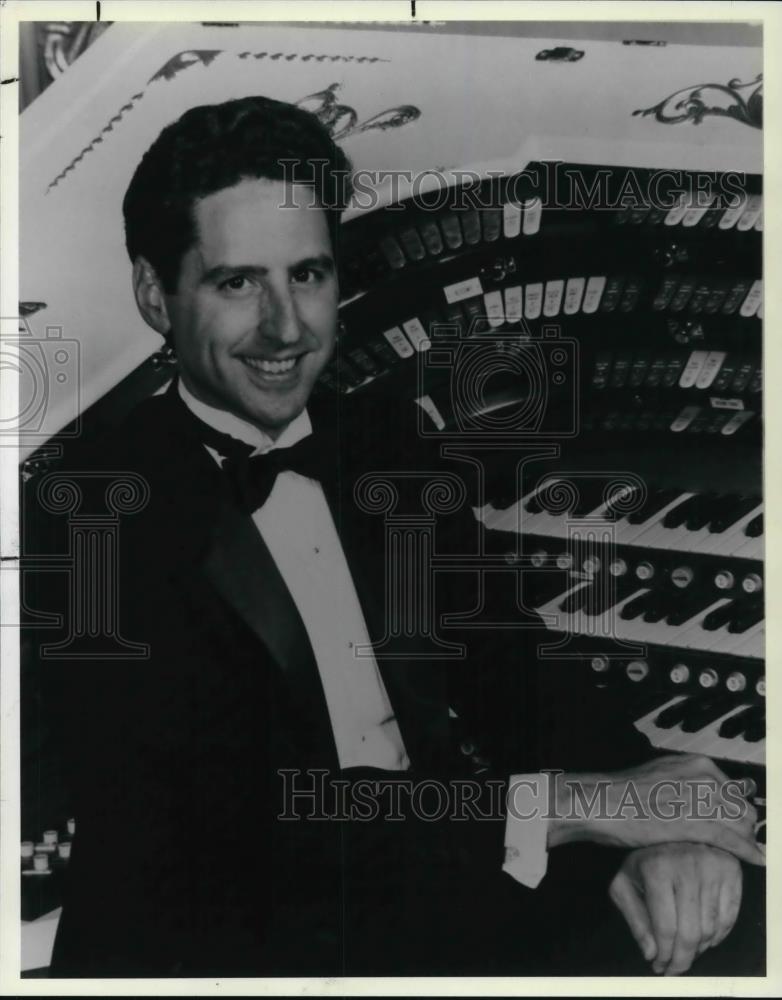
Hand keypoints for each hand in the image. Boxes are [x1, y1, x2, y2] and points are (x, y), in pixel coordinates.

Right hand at [546, 754, 763, 865]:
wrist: (603, 803)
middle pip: (742, 808)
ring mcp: (699, 799)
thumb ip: (692, 783)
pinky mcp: (693, 823)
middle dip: (745, 828)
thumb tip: (718, 795)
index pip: (736, 791)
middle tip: (740, 843)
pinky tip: (757, 860)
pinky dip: (747, 852)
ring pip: (741, 825)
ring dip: (746, 841)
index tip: (740, 826)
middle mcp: (703, 777)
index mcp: (697, 764)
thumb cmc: (627, 794)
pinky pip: (731, 840)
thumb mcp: (664, 776)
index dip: (739, 813)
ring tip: (746, 855)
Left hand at [609, 843, 741, 974]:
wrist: (669, 827)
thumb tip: (651, 954)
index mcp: (657, 868)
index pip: (665, 927)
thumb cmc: (644, 860)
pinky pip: (729, 917)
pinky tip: (704, 939)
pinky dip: (718, 935)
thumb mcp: (625, 884)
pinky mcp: (731, 871)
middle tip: (675, 969)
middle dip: (683, 959)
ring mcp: (713, 868)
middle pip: (691, 932)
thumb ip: (634, 919)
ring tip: (686, 951)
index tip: (659, 968)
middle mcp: (688, 866)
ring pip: (711, 928)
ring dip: (699, 949)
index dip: (664, 955)